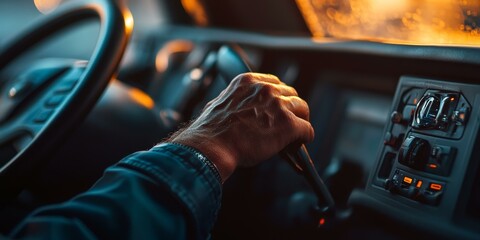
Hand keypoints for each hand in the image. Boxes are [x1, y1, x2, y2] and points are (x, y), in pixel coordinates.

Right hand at [169, 73, 313, 180]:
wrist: (211, 148)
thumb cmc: (212, 132)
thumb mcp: (221, 104)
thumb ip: (238, 101)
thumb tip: (245, 108)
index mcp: (248, 82)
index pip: (275, 83)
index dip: (279, 98)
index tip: (279, 108)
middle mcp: (265, 89)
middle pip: (291, 95)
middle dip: (290, 109)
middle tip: (287, 123)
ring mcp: (278, 106)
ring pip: (302, 109)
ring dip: (299, 122)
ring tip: (294, 135)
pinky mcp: (287, 125)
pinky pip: (306, 129)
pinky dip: (305, 137)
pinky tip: (300, 142)